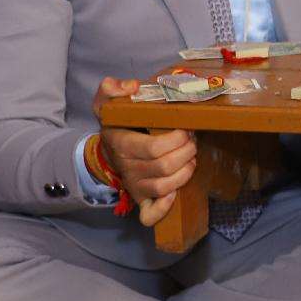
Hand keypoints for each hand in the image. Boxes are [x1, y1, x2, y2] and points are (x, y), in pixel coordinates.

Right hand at [92, 77, 195, 226]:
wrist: (107, 150)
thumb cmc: (116, 124)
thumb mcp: (108, 101)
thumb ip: (112, 88)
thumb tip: (132, 87)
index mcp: (121, 144)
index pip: (154, 148)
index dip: (176, 140)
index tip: (186, 129)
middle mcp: (127, 168)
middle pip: (164, 167)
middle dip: (186, 152)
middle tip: (192, 141)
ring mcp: (134, 186)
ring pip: (164, 187)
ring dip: (185, 173)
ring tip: (191, 158)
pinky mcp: (140, 198)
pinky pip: (150, 213)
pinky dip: (164, 208)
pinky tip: (175, 194)